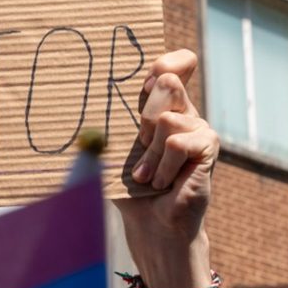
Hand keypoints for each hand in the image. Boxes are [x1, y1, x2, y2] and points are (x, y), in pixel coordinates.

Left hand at [113, 49, 219, 287]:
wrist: (151, 224)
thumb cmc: (128, 186)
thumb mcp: (115, 148)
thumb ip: (108, 124)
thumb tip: (79, 109)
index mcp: (161, 105)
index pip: (174, 64)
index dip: (164, 63)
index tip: (146, 82)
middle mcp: (184, 111)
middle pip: (165, 82)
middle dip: (144, 115)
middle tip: (139, 144)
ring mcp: (199, 128)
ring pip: (168, 119)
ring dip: (149, 153)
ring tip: (145, 176)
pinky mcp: (208, 148)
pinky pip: (178, 143)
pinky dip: (161, 165)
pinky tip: (158, 182)